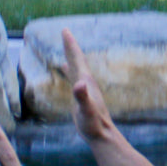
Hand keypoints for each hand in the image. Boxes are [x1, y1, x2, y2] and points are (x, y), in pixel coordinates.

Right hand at [62, 29, 114, 143]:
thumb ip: (82, 97)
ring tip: (66, 47)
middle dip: (70, 46)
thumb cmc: (93, 124)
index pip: (77, 59)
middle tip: (65, 32)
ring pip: (76, 67)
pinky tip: (66, 69)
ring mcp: (85, 89)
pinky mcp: (82, 96)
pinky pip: (74, 77)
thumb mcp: (85, 110)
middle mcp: (86, 82)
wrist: (102, 135)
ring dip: (71, 56)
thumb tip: (79, 84)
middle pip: (77, 60)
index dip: (71, 45)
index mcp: (86, 82)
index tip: (65, 30)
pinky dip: (69, 70)